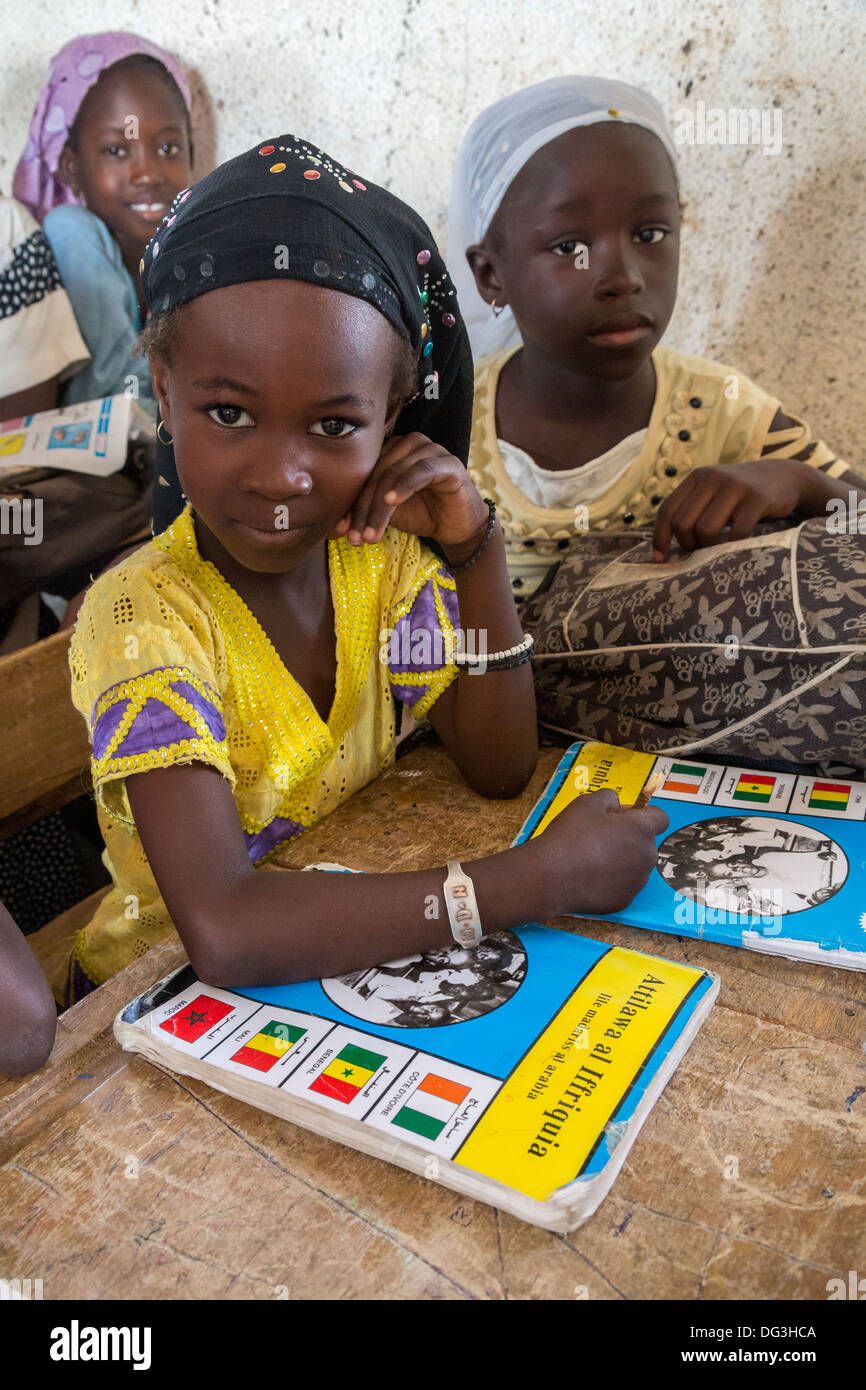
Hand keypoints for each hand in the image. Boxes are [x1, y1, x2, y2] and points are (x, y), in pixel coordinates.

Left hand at [330, 432, 489, 553]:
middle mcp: (409, 443)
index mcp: (392, 450)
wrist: (457, 527)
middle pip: (377, 473)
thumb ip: (366, 509)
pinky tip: (391, 502)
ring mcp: (430, 449)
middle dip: (363, 508)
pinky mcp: (449, 462)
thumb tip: (335, 523)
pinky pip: (421, 471)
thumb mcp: (387, 512)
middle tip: (355, 536)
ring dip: (379, 507)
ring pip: (394, 474)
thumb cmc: (422, 514)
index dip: (351, 502)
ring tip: (370, 533)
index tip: (340, 529)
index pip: (365, 473)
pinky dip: (403, 486)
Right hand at [534, 789, 668, 915]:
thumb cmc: (570, 835)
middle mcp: (647, 857)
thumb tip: (618, 806)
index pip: (660, 818)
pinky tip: (589, 878)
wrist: (550, 876)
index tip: (620, 818)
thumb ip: (609, 798)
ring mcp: (637, 882)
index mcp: (642, 829)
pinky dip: (611, 881)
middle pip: (645, 843)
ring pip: (635, 866)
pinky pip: (623, 886)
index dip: (642, 815)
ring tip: (591, 860)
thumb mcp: (587, 803)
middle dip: (628, 838)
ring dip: (621, 860)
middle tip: (598, 838)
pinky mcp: (624, 901)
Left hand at [652, 459, 813, 560]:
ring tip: (717, 548)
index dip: (660, 538)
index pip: (667, 511)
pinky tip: (736, 546)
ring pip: (706, 529)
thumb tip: (664, 551)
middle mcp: (712, 479)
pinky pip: (737, 532)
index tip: (660, 560)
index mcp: (696, 478)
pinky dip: (733, 545)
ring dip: (708, 547)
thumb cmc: (740, 495)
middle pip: (683, 524)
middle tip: (700, 550)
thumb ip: (692, 511)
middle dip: (688, 544)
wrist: (783, 477)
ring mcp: (735, 487)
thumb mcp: (713, 494)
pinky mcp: (757, 498)